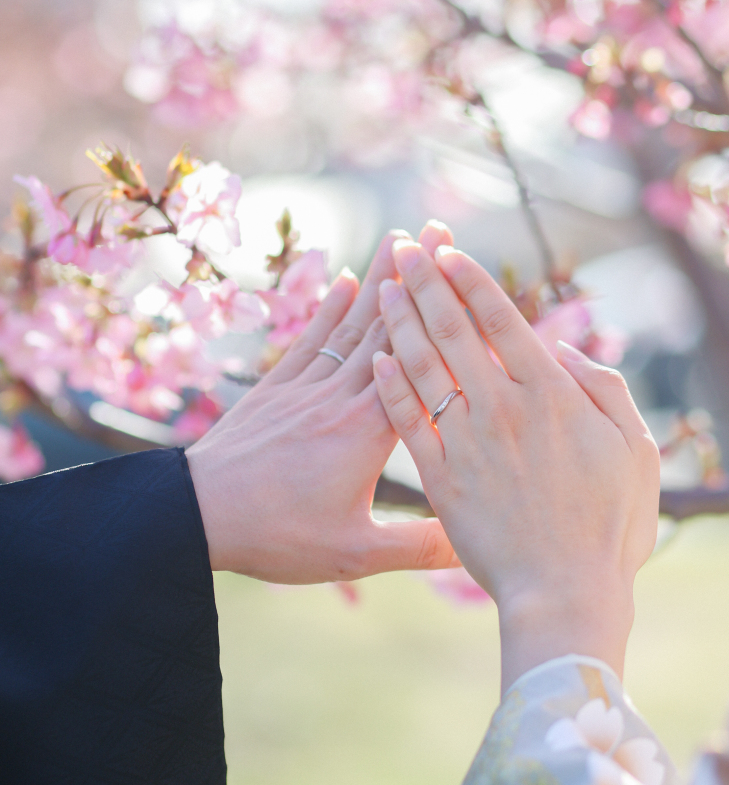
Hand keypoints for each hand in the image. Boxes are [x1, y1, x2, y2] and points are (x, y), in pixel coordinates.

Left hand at [187, 223, 458, 583]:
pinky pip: (311, 340)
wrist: (197, 517)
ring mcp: (305, 388)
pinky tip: (345, 279)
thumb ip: (418, 547)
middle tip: (440, 230)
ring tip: (399, 238)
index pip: (418, 363)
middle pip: (387, 328)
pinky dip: (329, 308)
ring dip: (377, 280)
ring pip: (351, 325)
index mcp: (369, 433)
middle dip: (416, 277)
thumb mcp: (354, 554)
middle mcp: (340, 398)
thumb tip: (475, 546)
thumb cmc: (278, 537)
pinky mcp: (276, 389)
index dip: (444, 316)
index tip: (463, 273)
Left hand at [372, 242, 659, 686]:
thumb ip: (604, 395)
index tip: (447, 250)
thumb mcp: (633, 456)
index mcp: (544, 398)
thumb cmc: (608, 529)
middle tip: (405, 244)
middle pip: (450, 331)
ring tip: (385, 283)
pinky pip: (405, 418)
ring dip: (400, 319)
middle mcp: (497, 409)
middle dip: (425, 282)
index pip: (497, 323)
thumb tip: (567, 356)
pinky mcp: (436, 477)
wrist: (562, 595)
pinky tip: (375, 355)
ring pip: (420, 365)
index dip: (469, 282)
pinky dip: (388, 383)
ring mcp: (461, 442)